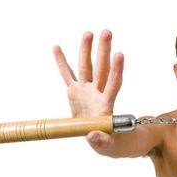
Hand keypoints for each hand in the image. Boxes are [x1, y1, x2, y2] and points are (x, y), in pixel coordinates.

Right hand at [53, 30, 123, 148]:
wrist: (101, 138)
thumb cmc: (109, 141)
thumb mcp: (107, 144)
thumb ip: (101, 140)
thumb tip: (91, 136)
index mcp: (106, 105)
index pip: (113, 84)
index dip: (116, 70)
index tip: (119, 54)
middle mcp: (97, 94)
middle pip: (101, 69)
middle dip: (103, 51)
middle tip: (107, 32)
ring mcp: (86, 91)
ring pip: (86, 67)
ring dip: (87, 50)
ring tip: (88, 33)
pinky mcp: (75, 93)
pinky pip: (67, 75)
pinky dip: (62, 63)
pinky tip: (57, 48)